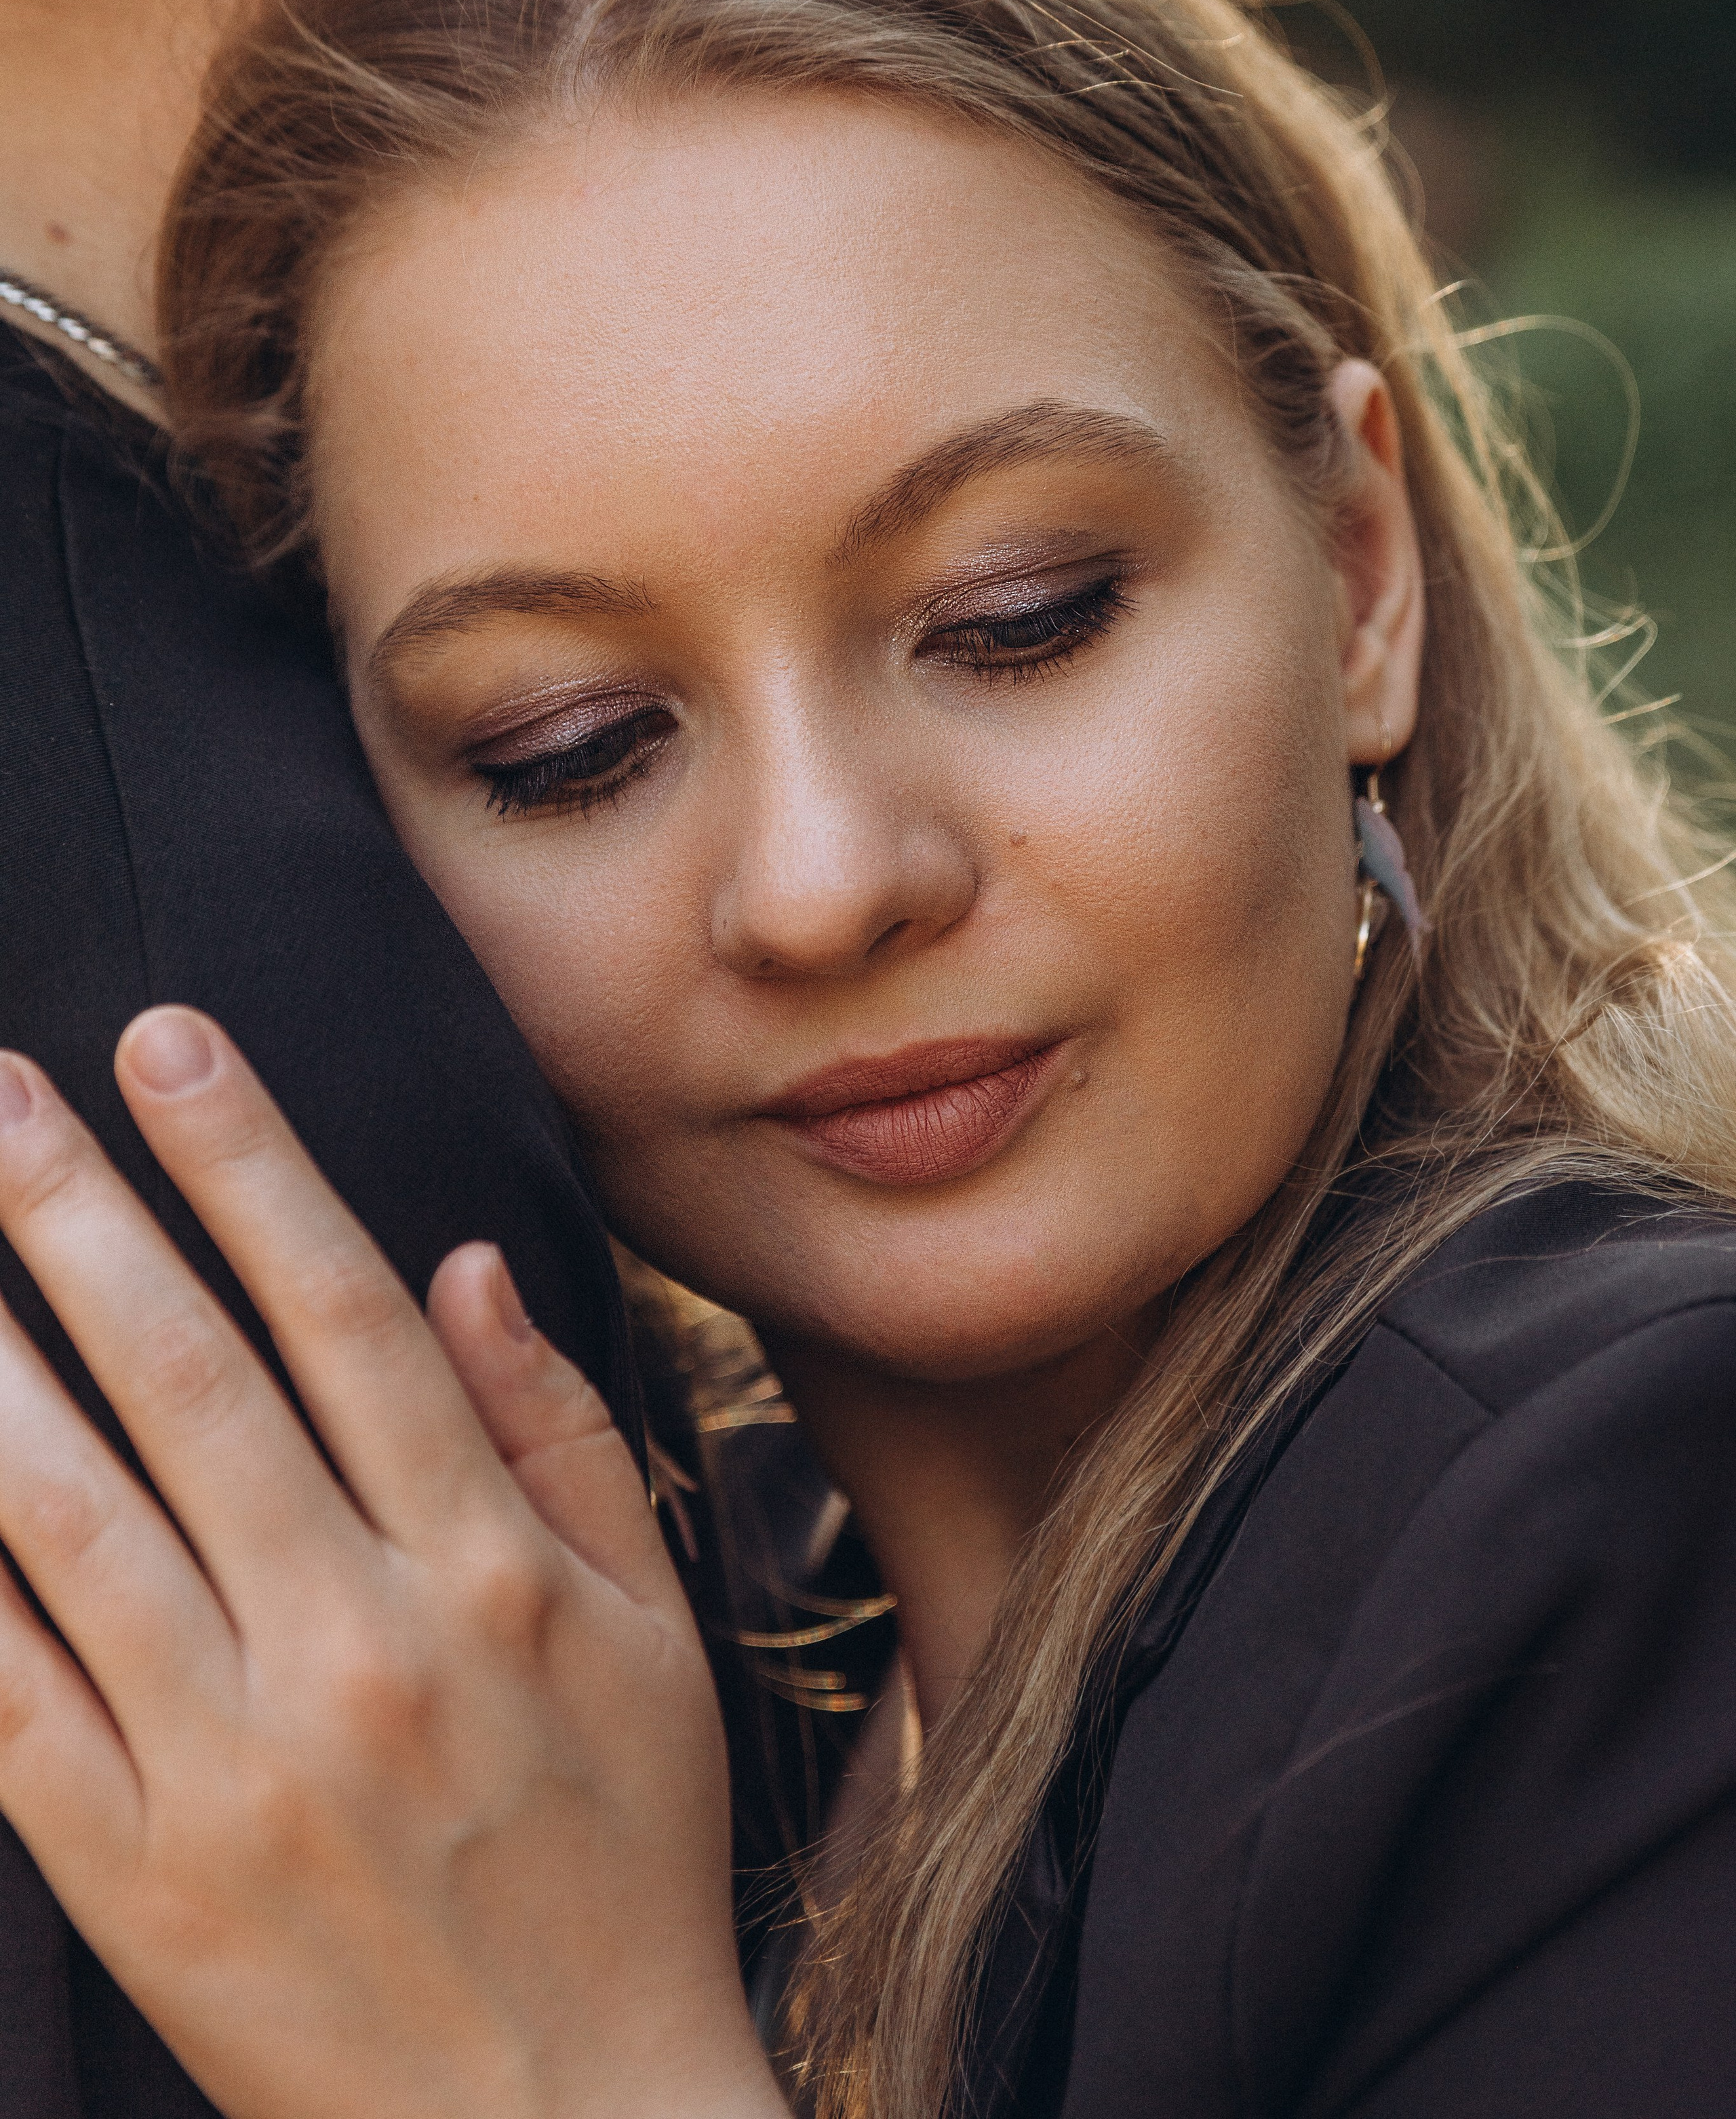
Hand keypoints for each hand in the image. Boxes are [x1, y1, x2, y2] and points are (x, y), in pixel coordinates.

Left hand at [0, 1009, 783, 2118]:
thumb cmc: (628, 1861)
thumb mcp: (653, 1635)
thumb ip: (555, 1437)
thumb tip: (460, 1267)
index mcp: (485, 1577)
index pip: (342, 1316)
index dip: (249, 1163)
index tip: (172, 1043)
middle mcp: (353, 1649)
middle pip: (189, 1385)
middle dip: (81, 1216)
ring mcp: (231, 1767)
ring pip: (70, 1522)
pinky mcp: (136, 1880)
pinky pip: (6, 1703)